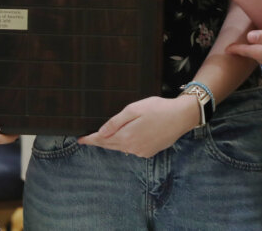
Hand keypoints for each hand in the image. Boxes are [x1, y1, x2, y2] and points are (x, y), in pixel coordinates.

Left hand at [78, 95, 200, 157]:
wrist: (181, 116)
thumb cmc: (158, 109)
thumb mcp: (134, 110)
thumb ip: (116, 122)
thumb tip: (101, 133)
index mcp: (126, 137)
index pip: (102, 140)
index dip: (90, 140)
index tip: (80, 140)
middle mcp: (132, 148)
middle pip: (111, 145)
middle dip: (99, 141)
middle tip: (88, 138)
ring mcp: (142, 151)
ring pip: (122, 147)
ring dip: (113, 142)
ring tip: (105, 137)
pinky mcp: (149, 152)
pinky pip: (133, 149)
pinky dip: (126, 144)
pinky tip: (127, 137)